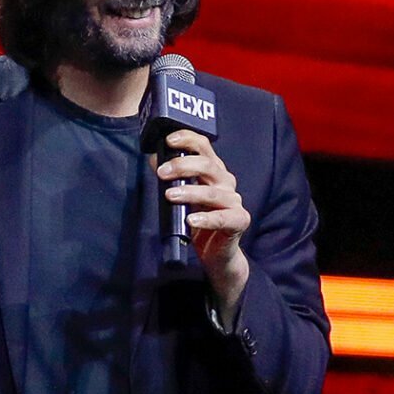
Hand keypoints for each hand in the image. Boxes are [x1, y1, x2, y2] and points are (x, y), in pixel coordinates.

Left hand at [157, 129, 250, 311]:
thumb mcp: (182, 196)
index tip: (168, 141)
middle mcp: (226, 182)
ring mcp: (234, 201)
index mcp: (214, 171)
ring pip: (212, 192)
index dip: (187, 139)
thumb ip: (172, 178)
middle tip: (162, 173)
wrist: (217, 253)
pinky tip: (191, 220)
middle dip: (182, 166)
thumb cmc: (199, 221)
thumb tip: (154, 158)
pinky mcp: (239, 221)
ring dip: (189, 192)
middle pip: (208, 166)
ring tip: (170, 195)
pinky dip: (206, 219)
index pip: (204, 146)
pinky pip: (222, 218)